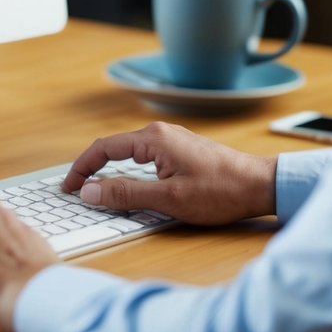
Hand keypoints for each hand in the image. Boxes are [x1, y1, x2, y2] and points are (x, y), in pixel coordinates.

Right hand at [61, 121, 276, 224]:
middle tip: (77, 190)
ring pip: (130, 154)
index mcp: (154, 138)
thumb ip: (126, 194)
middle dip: (92, 168)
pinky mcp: (181, 152)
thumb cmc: (221, 191)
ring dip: (111, 170)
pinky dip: (129, 172)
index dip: (82, 167)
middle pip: (114, 148)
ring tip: (98, 190)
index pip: (103, 147)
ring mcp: (172, 141)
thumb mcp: (168, 198)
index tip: (69, 186)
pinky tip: (129, 186)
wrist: (261, 186)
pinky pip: (145, 159)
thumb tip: (90, 192)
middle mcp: (161, 133)